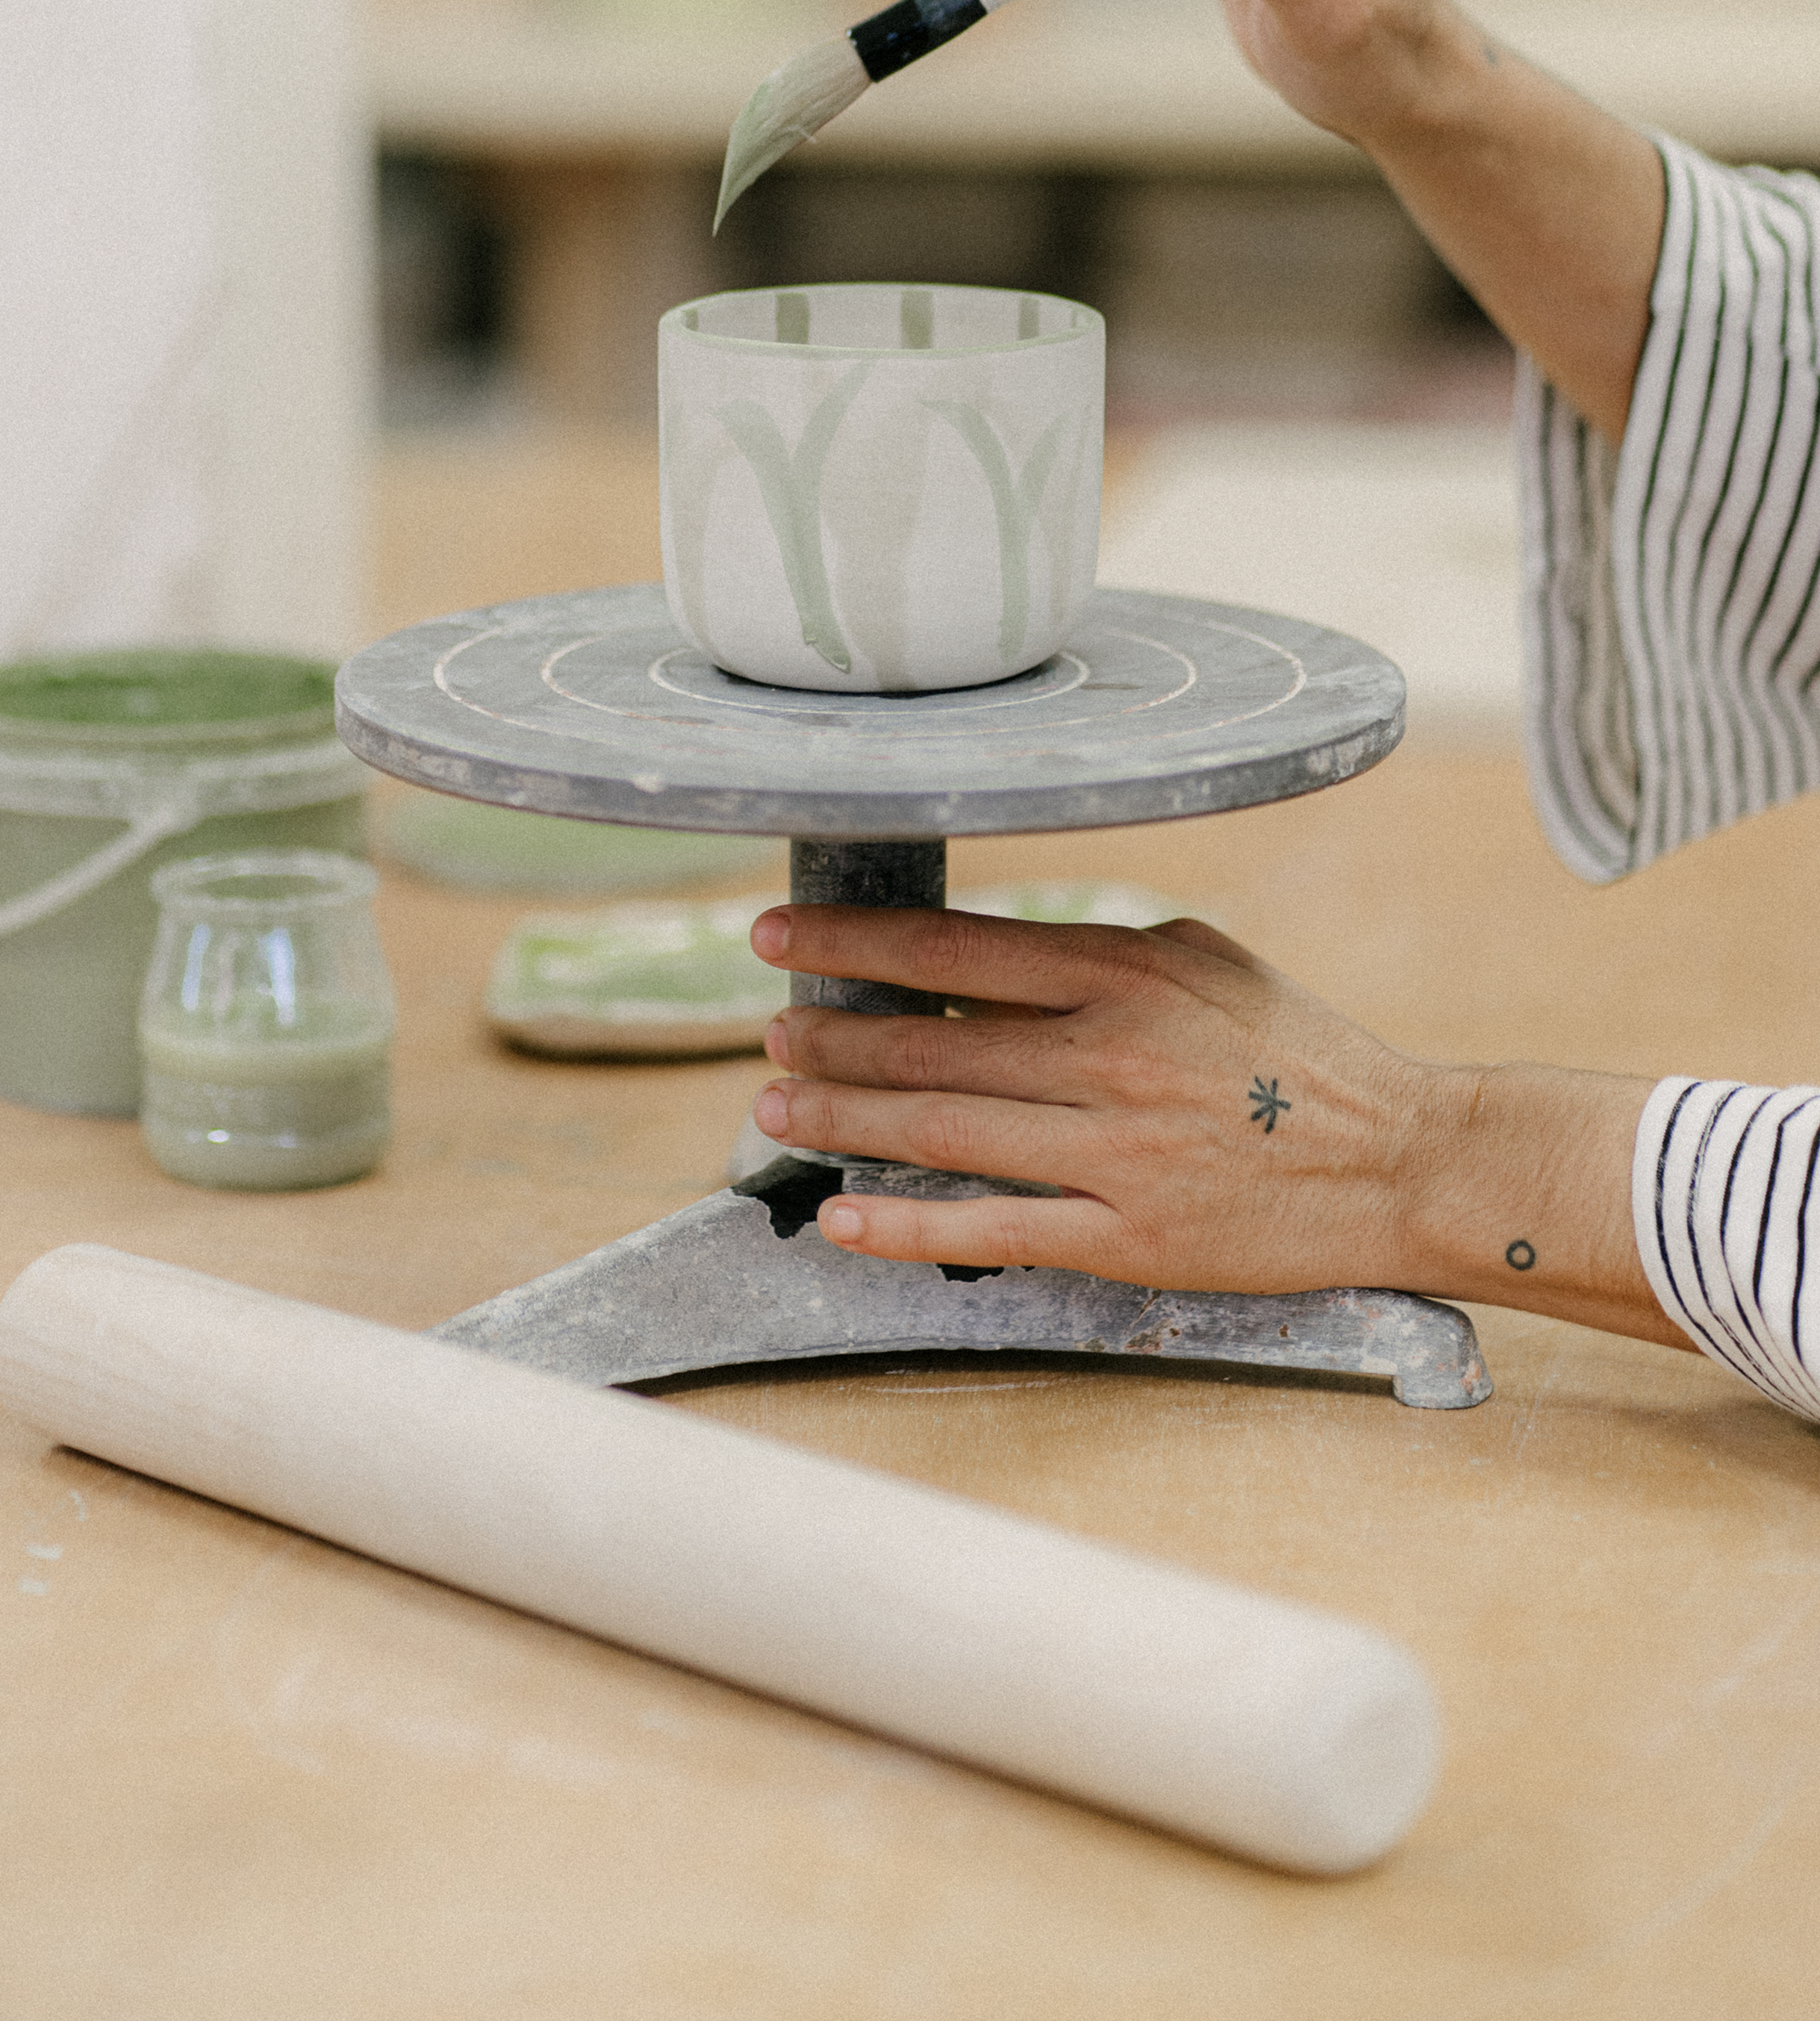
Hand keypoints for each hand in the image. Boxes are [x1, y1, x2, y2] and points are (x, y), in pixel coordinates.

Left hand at [748, 904, 1679, 1344]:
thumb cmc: (1299, 1054)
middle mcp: (1108, 1054)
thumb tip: (979, 953)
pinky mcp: (1126, 1239)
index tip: (777, 935)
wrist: (1406, 1158)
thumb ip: (1096, 953)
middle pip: (926, 1040)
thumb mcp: (1201, 962)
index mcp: (1124, 970)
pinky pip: (989, 1230)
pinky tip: (841, 1217)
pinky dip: (903, 1226)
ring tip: (775, 1103)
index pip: (950, 944)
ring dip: (841, 1117)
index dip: (849, 940)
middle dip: (827, 1033)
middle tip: (767, 1029)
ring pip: (939, 1130)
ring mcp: (1113, 1152)